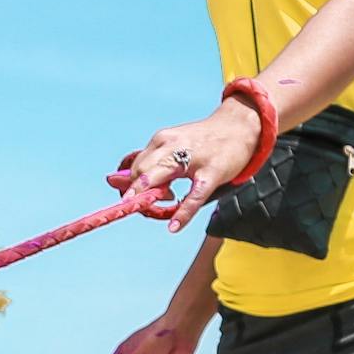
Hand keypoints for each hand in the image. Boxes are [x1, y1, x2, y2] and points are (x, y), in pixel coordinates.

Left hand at [108, 98, 261, 230]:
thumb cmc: (203, 142)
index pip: (136, 166)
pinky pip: (193, 196)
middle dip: (135, 192)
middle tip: (142, 205)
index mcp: (162, 140)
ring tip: (155, 206)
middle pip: (142, 172)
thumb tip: (113, 179)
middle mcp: (173, 146)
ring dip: (151, 197)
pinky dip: (182, 213)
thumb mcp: (174, 145)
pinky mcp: (212, 172)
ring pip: (161, 179)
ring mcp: (193, 159)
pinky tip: (173, 227)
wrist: (239, 126)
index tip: (133, 198)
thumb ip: (149, 162)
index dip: (131, 186)